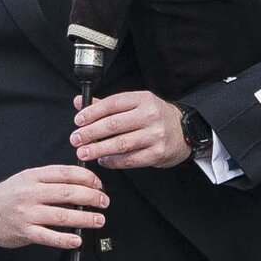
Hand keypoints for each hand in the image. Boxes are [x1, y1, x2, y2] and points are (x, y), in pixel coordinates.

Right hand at [0, 164, 108, 251]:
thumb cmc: (9, 196)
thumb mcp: (27, 180)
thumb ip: (50, 180)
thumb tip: (82, 184)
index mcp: (33, 176)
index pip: (65, 173)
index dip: (86, 178)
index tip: (98, 184)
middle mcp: (30, 193)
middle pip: (67, 192)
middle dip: (91, 197)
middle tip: (104, 201)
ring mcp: (26, 213)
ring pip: (61, 215)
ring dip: (84, 218)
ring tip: (98, 220)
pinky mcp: (24, 232)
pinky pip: (48, 236)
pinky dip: (65, 239)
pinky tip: (77, 240)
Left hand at [72, 91, 193, 171]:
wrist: (184, 131)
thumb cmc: (154, 117)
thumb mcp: (134, 104)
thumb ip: (106, 105)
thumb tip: (79, 102)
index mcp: (143, 99)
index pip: (112, 104)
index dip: (92, 112)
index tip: (78, 121)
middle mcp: (150, 115)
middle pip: (114, 124)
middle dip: (90, 133)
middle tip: (75, 139)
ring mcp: (155, 135)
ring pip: (120, 144)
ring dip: (98, 149)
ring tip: (84, 152)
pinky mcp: (157, 153)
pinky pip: (130, 160)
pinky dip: (113, 161)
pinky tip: (103, 160)